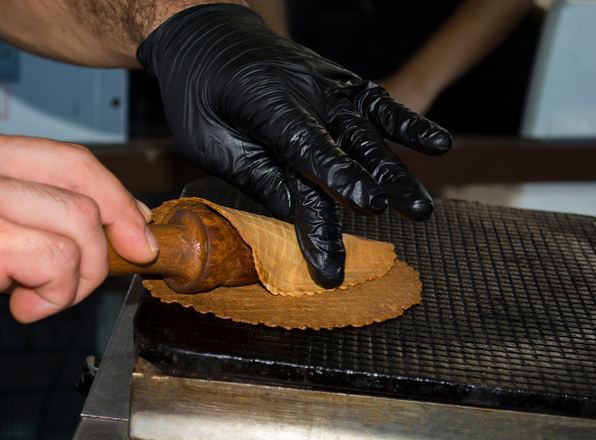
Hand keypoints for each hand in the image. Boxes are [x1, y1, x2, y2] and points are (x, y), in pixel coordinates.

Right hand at [0, 122, 156, 335]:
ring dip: (79, 273)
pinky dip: (54, 296)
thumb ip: (27, 207)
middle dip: (119, 225)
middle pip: (83, 178)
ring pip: (79, 223)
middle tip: (126, 258)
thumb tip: (104, 221)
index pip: (70, 158)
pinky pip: (57, 262)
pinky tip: (20, 305)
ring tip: (46, 293)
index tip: (135, 225)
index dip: (115, 193)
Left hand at [137, 4, 450, 286]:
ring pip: (369, 131)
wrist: (207, 36)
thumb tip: (300, 213)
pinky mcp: (339, 84)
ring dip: (398, 169)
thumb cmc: (198, 93)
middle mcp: (306, 90)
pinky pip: (378, 104)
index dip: (340, 178)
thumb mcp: (208, 141)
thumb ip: (256, 176)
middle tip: (413, 213)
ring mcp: (327, 84)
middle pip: (349, 145)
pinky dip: (408, 124)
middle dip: (380, 182)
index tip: (371, 207)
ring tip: (422, 207)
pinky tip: (438, 143)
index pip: (309, 148)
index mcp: (267, 102)